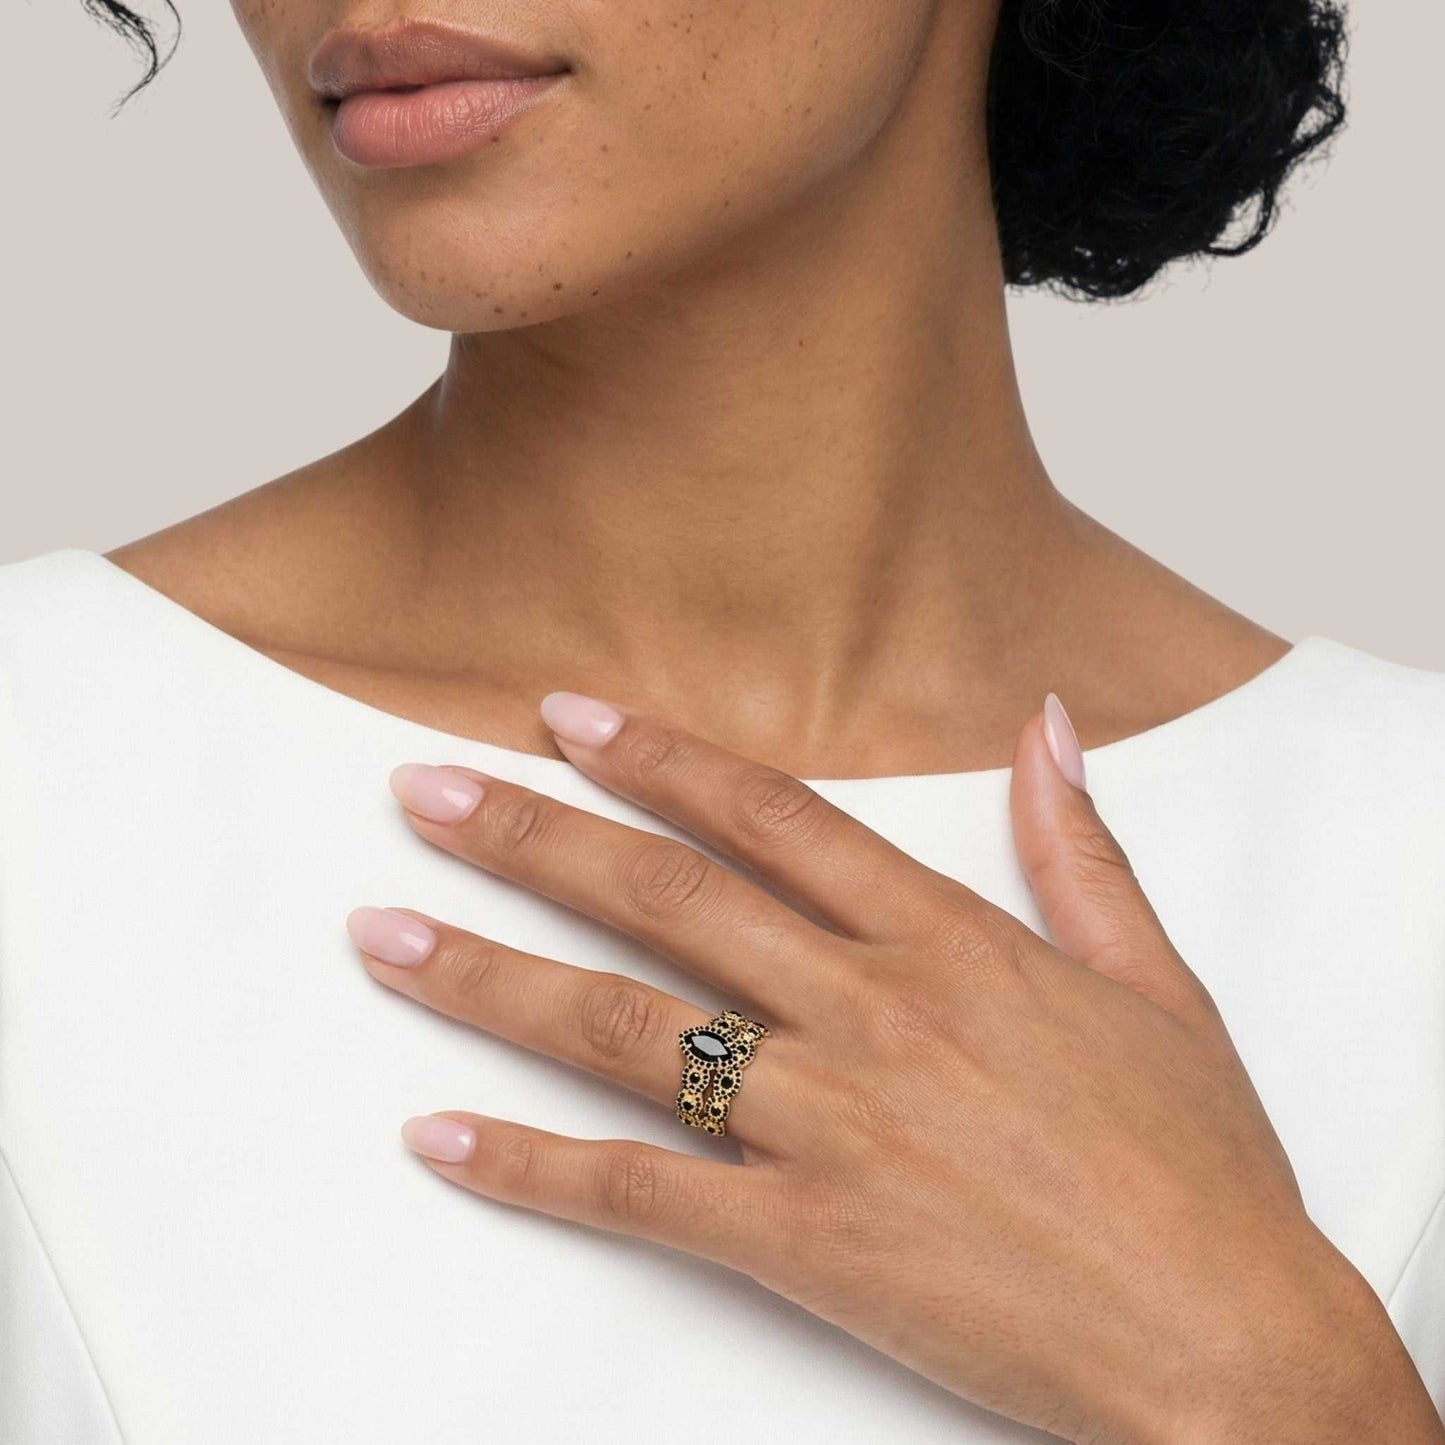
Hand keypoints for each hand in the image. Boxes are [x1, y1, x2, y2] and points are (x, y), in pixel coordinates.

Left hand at [347, 693, 1442, 1443]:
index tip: (566, 718)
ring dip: (490, 975)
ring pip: (623, 1030)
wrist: (1227, 1339)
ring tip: (385, 933)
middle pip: (665, 900)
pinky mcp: (807, 1243)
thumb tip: (1050, 723)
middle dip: (531, 837)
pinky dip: (530, 1167)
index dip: (659, 759)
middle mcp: (870, 1016)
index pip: (770, 819)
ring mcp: (828, 1128)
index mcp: (948, 943)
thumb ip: (1079, 845)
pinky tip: (441, 1136)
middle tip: (424, 793)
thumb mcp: (1156, 983)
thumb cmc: (1197, 1166)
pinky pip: (638, 1197)